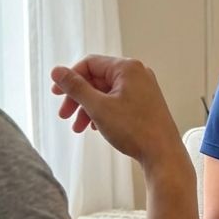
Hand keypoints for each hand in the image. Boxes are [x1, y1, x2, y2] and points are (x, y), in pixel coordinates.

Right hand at [51, 56, 179, 170]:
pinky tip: (96, 128)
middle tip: (64, 115)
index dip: (70, 78)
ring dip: (89, 108)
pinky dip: (103, 112)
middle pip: (97, 79)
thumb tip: (57, 71)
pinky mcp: (145, 103)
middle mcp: (137, 74)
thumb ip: (75, 88)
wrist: (162, 154)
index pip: (89, 64)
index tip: (56, 94)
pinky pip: (117, 102)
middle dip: (78, 98)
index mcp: (127, 68)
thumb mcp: (98, 107)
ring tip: (78, 128)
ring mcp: (143, 88)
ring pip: (106, 93)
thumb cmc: (135, 130)